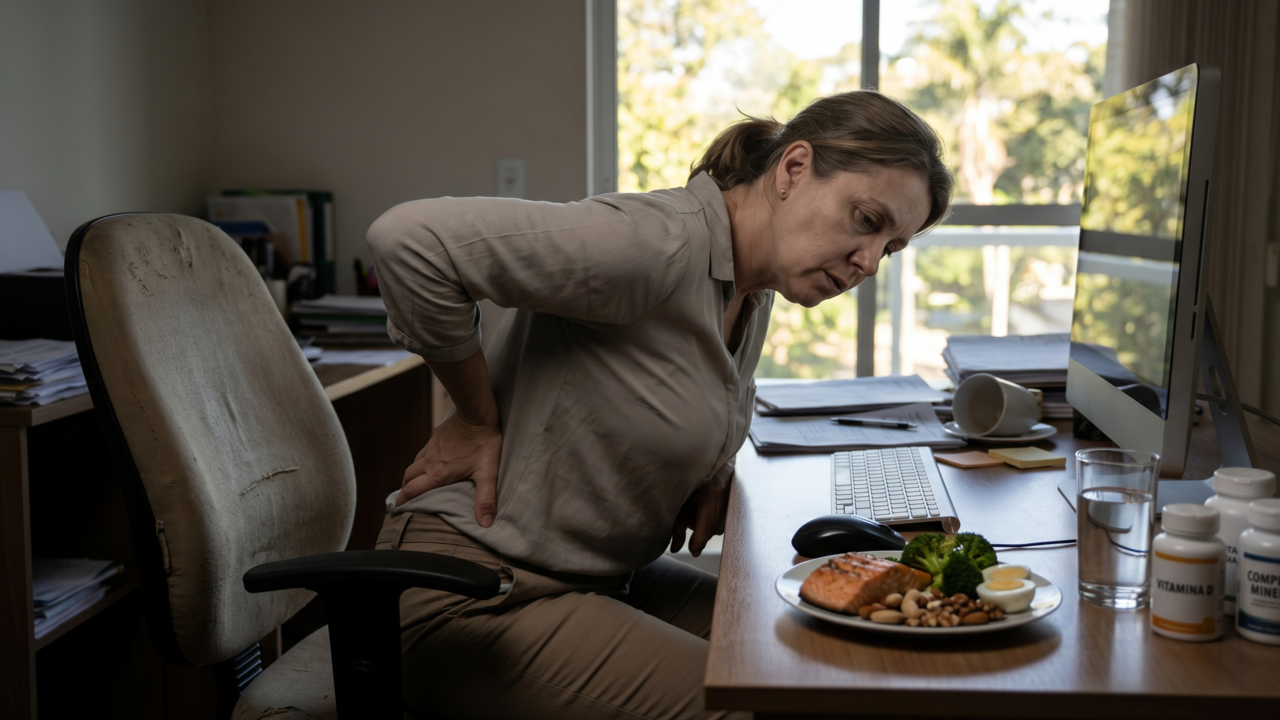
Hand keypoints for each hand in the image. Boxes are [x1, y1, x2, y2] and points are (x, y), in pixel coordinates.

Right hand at [396, 413, 502, 527]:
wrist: (476, 413)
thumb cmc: (483, 443)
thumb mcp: (488, 473)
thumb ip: (485, 499)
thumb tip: (485, 524)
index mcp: (438, 474)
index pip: (413, 490)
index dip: (403, 500)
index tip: (396, 508)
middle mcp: (430, 462)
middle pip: (408, 477)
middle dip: (404, 489)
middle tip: (404, 498)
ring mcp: (431, 447)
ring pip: (414, 464)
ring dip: (411, 475)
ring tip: (414, 483)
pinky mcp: (435, 437)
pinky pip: (423, 452)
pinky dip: (420, 461)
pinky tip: (429, 462)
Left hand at [670, 459, 734, 556]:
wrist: (717, 460)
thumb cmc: (696, 477)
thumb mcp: (683, 499)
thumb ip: (678, 524)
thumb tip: (676, 548)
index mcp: (709, 499)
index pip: (704, 530)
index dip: (697, 543)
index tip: (693, 552)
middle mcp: (724, 503)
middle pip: (710, 531)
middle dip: (699, 528)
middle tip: (691, 510)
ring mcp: (733, 505)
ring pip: (717, 528)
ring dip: (707, 524)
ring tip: (702, 504)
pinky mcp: (738, 506)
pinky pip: (723, 521)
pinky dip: (715, 519)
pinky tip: (711, 506)